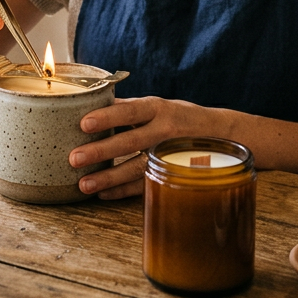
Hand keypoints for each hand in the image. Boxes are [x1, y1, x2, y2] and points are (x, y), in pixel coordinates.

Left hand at [69, 97, 212, 199]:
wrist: (222, 135)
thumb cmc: (180, 117)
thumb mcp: (158, 106)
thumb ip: (127, 108)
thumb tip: (90, 103)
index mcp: (158, 109)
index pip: (131, 111)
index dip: (108, 117)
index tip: (84, 123)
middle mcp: (165, 131)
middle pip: (131, 142)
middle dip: (102, 151)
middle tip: (74, 158)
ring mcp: (169, 155)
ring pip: (137, 168)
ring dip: (109, 177)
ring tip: (84, 184)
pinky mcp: (172, 175)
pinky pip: (145, 185)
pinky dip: (122, 191)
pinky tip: (102, 194)